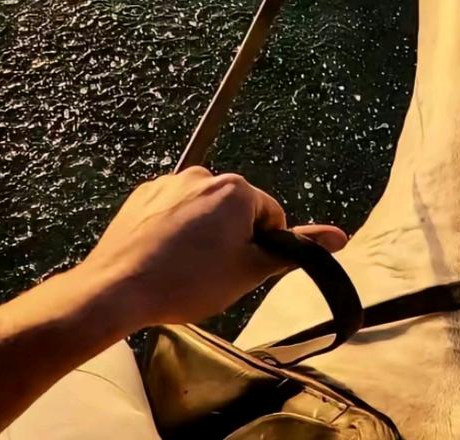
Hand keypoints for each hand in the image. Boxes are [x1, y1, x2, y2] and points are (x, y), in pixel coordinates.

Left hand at [77, 168, 346, 328]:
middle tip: (213, 273)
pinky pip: (173, 210)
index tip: (239, 270)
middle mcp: (203, 173)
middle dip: (232, 238)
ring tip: (184, 268)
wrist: (120, 287)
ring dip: (203, 234)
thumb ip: (294, 251)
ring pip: (203, 211)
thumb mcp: (249, 271)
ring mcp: (170, 181)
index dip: (262, 248)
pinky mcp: (144, 194)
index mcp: (235, 189)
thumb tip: (339, 237)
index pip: (270, 216)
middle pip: (236, 210)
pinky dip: (175, 230)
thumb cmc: (188, 282)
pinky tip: (163, 257)